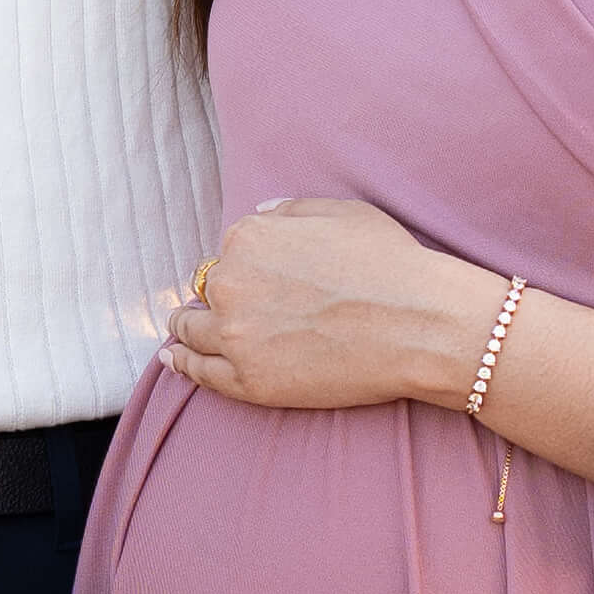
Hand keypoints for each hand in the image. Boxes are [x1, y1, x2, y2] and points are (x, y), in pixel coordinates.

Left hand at [158, 192, 499, 416]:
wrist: (419, 324)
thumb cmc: (390, 263)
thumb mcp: (342, 212)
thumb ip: (290, 211)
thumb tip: (260, 216)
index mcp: (249, 237)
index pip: (229, 251)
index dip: (244, 265)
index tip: (258, 278)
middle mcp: (231, 283)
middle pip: (206, 290)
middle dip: (215, 296)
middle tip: (227, 308)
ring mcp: (236, 337)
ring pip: (191, 330)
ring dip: (185, 328)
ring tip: (180, 333)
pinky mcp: (248, 382)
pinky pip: (199, 373)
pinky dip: (182, 363)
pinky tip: (174, 359)